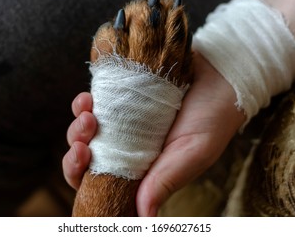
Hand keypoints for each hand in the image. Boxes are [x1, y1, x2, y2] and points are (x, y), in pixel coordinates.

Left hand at [62, 52, 244, 215]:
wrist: (219, 76)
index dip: (83, 176)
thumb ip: (165, 181)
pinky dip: (83, 104)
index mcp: (143, 169)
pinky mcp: (122, 98)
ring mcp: (122, 123)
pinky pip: (93, 104)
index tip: (83, 160)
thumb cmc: (211, 118)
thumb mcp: (192, 153)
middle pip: (86, 158)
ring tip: (88, 114)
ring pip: (85, 132)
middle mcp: (128, 148)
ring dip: (78, 127)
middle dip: (76, 152)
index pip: (102, 182)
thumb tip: (143, 217)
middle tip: (84, 143)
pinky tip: (88, 98)